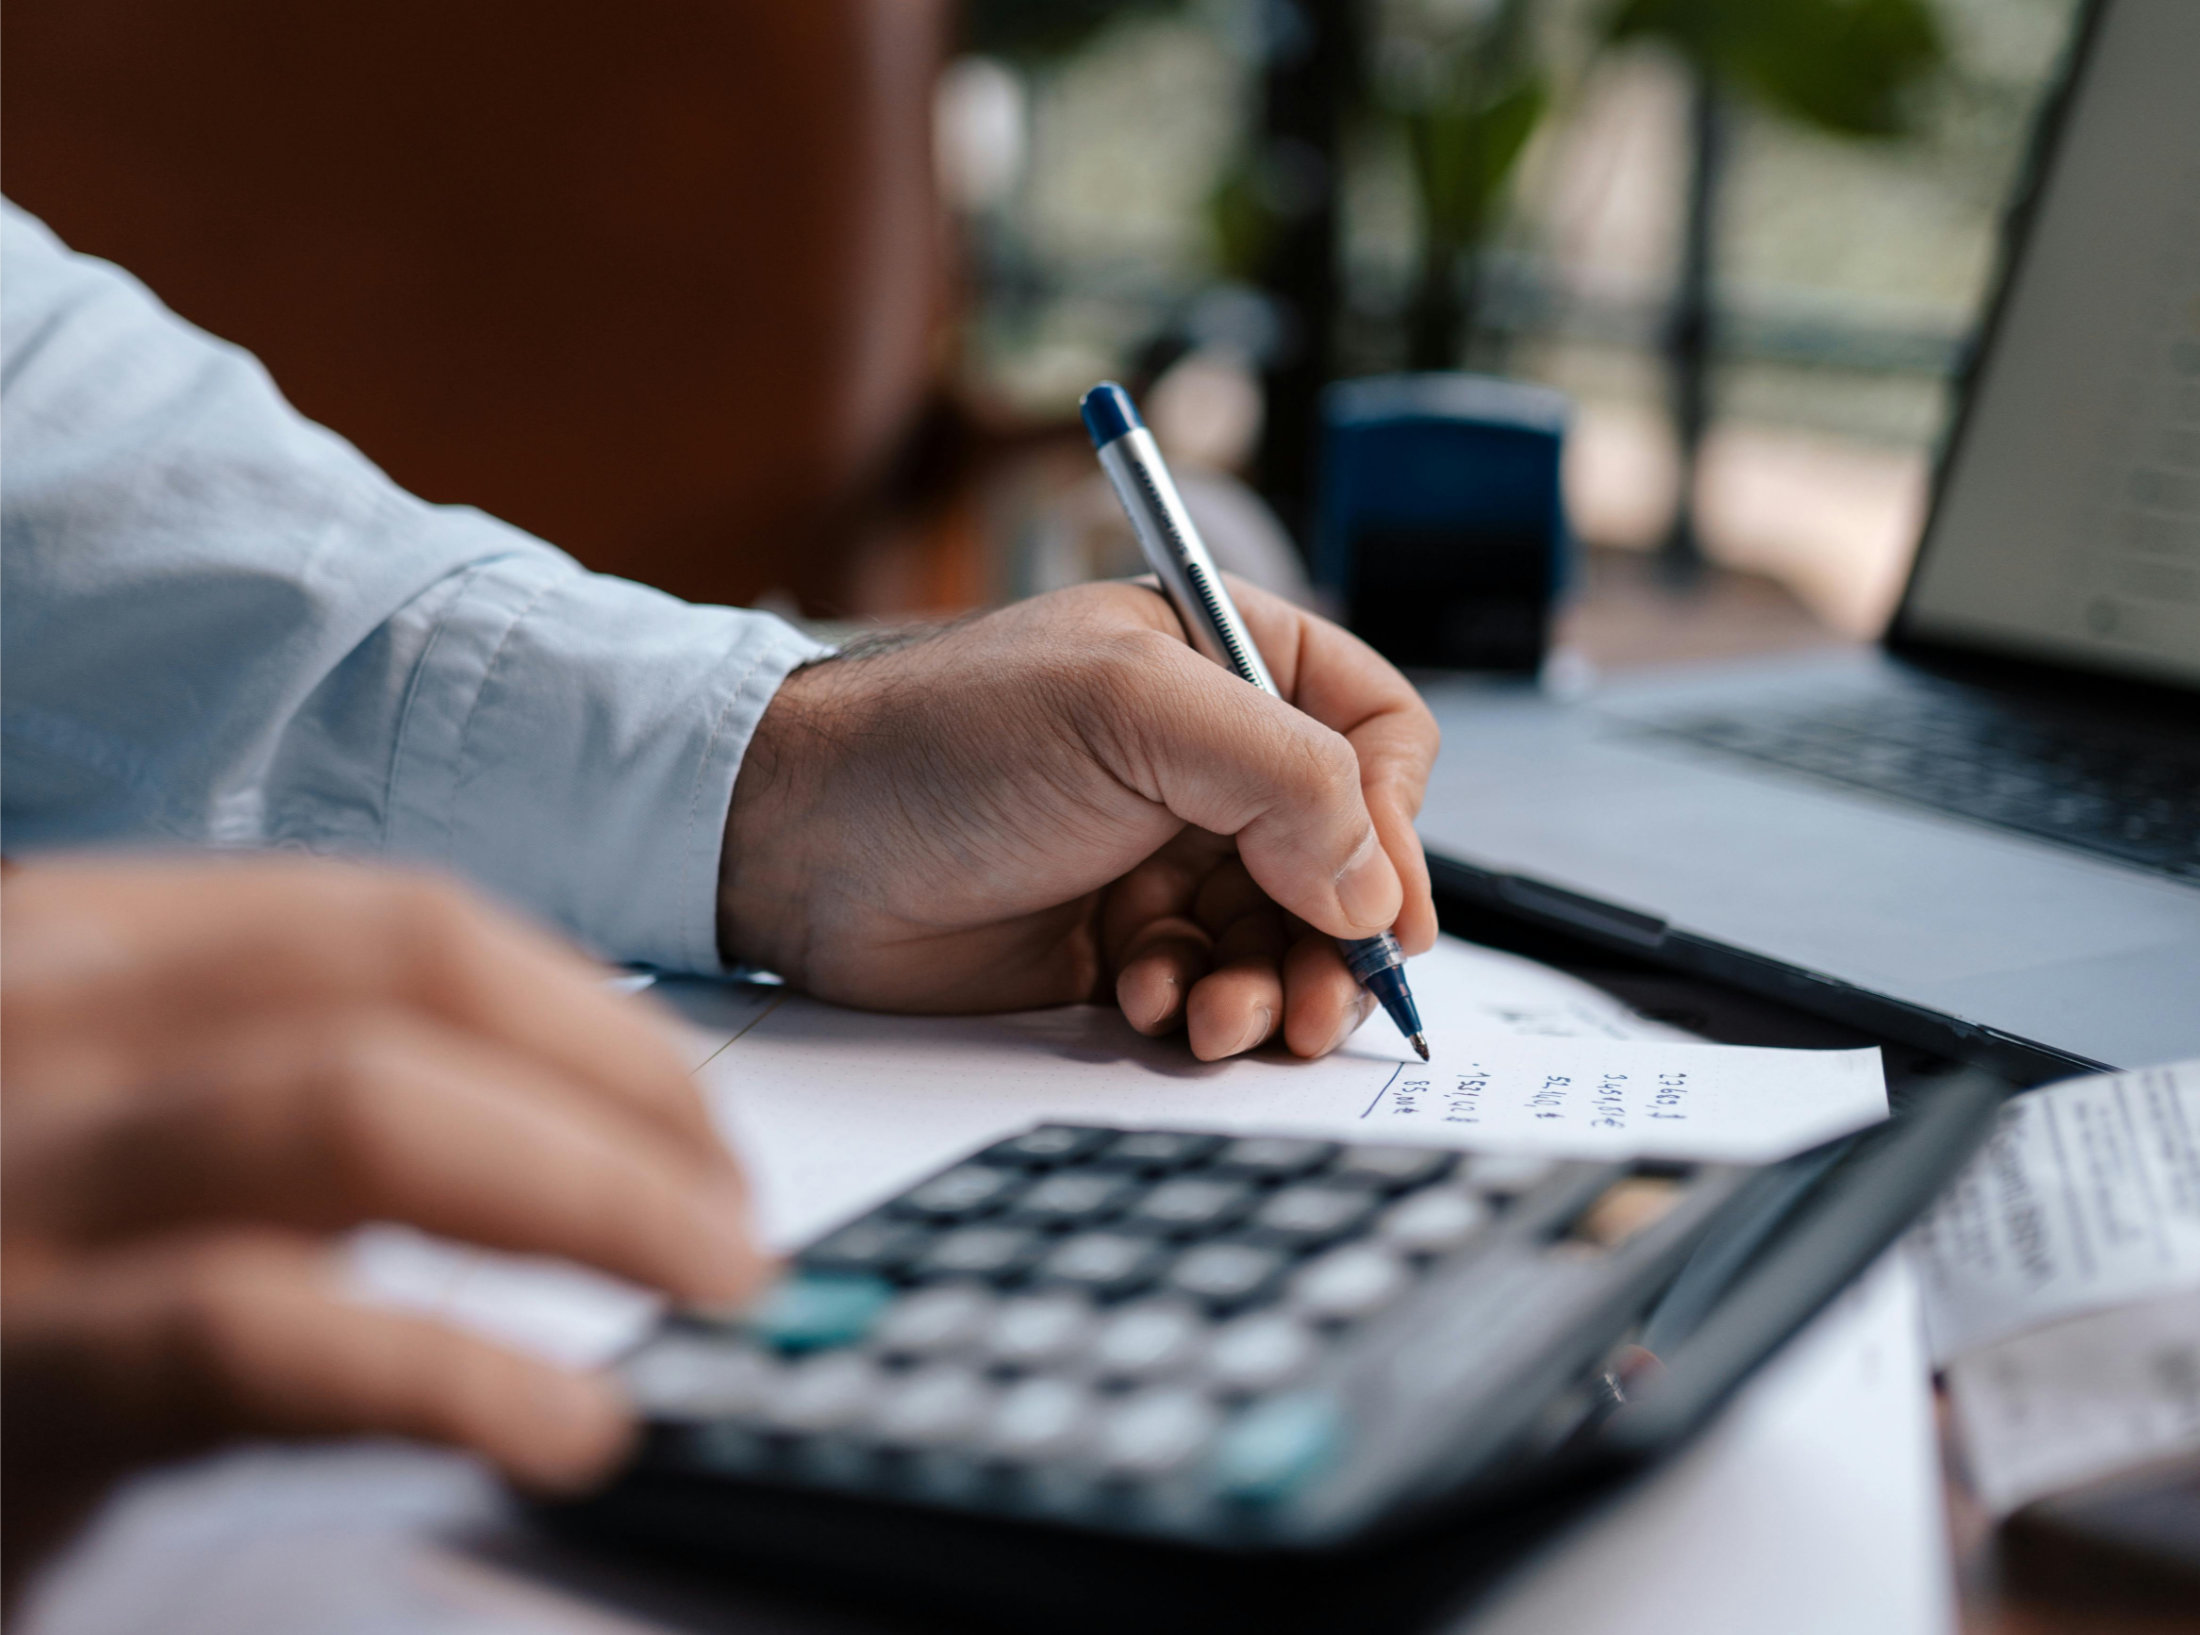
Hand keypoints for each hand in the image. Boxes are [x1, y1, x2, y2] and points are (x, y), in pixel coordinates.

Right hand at [1, 858, 766, 1578]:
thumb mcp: (97, 1146)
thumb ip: (270, 1102)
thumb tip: (544, 1136)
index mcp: (75, 944)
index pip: (399, 925)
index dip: (592, 1019)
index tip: (697, 1121)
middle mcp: (29, 1010)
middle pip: (407, 985)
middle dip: (622, 1093)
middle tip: (735, 1217)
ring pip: (363, 1111)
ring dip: (591, 1196)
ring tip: (712, 1287)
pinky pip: (263, 1336)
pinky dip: (455, 1372)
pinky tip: (569, 1423)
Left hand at [720, 578, 1438, 1059]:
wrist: (795, 841)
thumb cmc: (944, 739)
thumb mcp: (1131, 713)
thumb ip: (1283, 778)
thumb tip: (1373, 891)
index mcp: (1226, 664)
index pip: (1375, 736)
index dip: (1397, 824)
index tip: (1384, 910)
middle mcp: (1205, 760)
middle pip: (1342, 859)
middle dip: (1334, 940)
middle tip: (1314, 1005)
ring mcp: (1162, 853)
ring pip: (1279, 939)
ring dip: (1267, 987)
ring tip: (1216, 1016)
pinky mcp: (1117, 940)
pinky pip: (1205, 986)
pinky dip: (1192, 1007)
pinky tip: (1140, 1000)